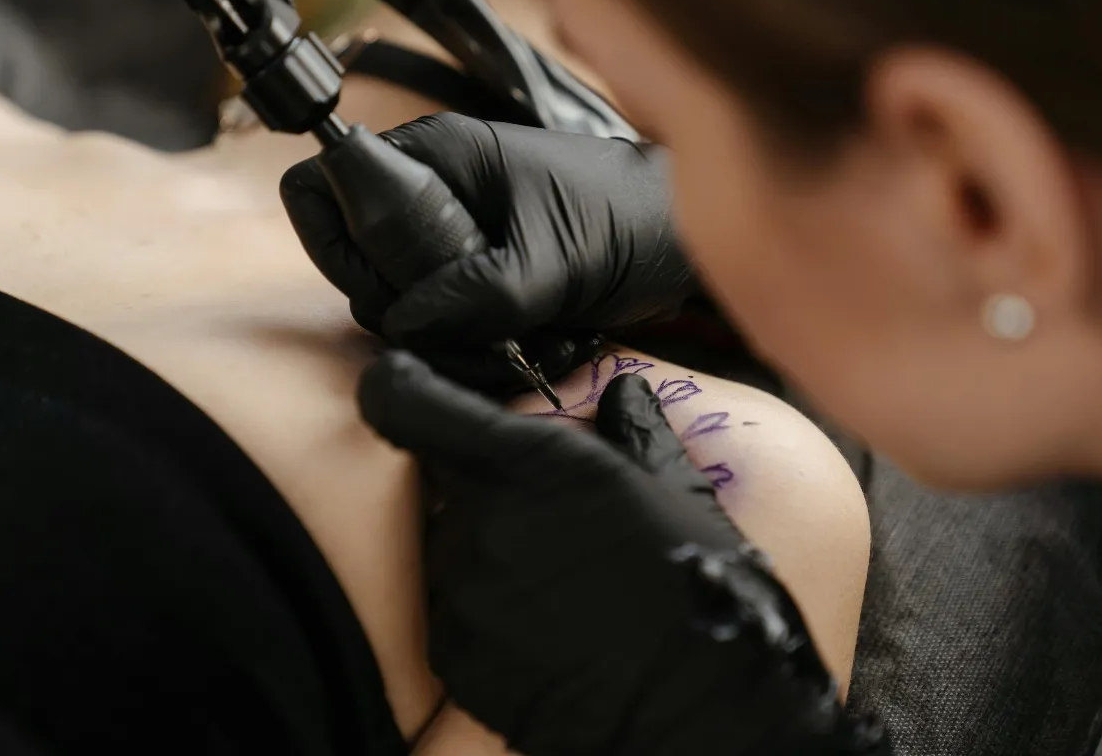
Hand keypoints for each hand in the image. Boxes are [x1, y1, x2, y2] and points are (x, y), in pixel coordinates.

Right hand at [282, 113, 695, 390]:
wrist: (681, 242)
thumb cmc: (629, 220)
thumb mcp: (553, 259)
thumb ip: (474, 291)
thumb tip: (402, 325)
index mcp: (436, 158)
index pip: (324, 188)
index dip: (338, 245)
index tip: (389, 290)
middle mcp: (431, 197)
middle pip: (358, 262)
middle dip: (403, 312)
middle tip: (466, 330)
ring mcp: (451, 242)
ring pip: (401, 306)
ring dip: (449, 341)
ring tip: (520, 342)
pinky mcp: (474, 281)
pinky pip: (442, 326)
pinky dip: (476, 349)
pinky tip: (532, 345)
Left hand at [359, 352, 888, 755]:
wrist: (696, 714)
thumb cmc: (700, 589)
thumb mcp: (680, 492)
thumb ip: (634, 431)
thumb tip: (621, 392)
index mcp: (526, 464)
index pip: (403, 401)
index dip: (401, 387)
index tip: (413, 387)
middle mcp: (476, 522)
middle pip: (441, 482)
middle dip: (482, 487)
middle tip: (548, 517)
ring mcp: (460, 595)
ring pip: (451, 547)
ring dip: (489, 551)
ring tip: (562, 584)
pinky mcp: (454, 657)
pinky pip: (455, 612)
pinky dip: (488, 612)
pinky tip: (549, 629)